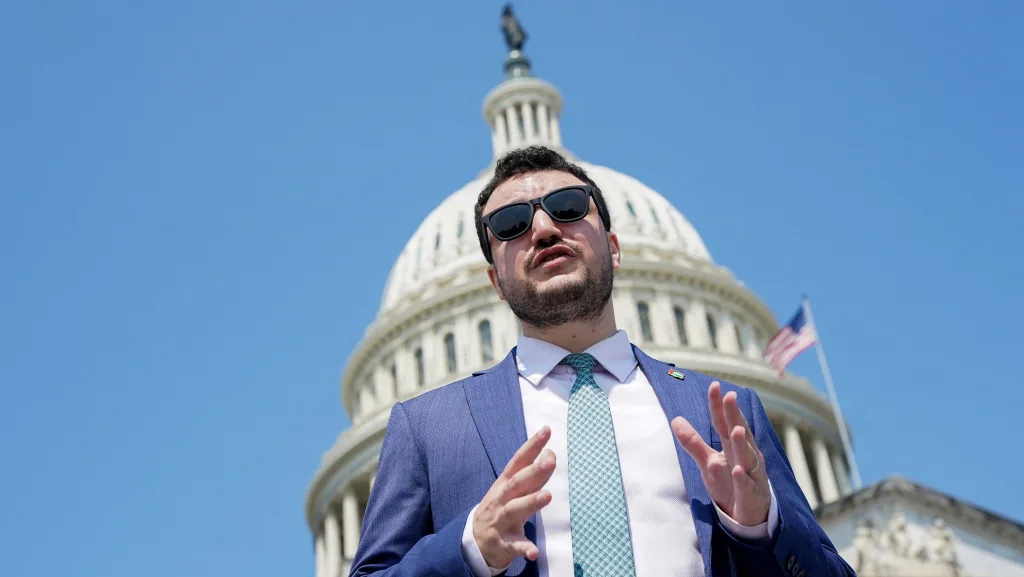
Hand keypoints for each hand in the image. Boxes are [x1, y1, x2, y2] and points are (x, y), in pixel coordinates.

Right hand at [473, 426, 555, 568]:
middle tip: (550, 460)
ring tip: (547, 496)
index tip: (547, 431)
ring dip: (531, 502)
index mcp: (505, 483)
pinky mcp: (503, 543)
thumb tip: (550, 455)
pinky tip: (534, 551)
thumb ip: (531, 475)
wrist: (474, 540)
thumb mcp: (511, 490)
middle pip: (517, 483)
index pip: (518, 461)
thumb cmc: (499, 508)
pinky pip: (514, 546)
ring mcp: (500, 521)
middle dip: (533, 471)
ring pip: (515, 510)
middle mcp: (501, 499)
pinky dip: (524, 548)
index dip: (531, 446)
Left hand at [671, 382, 770, 525]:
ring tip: (735, 428)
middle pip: (738, 433)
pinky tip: (737, 471)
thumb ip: (693, 442)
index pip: (724, 422)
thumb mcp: (708, 462)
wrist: (748, 515)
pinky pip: (746, 486)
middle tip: (730, 396)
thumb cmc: (729, 483)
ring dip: (740, 443)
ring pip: (747, 457)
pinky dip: (742, 478)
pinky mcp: (751, 495)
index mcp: (733, 446)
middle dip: (734, 416)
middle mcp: (745, 456)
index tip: (715, 386)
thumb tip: (675, 419)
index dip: (719, 406)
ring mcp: (751, 475)